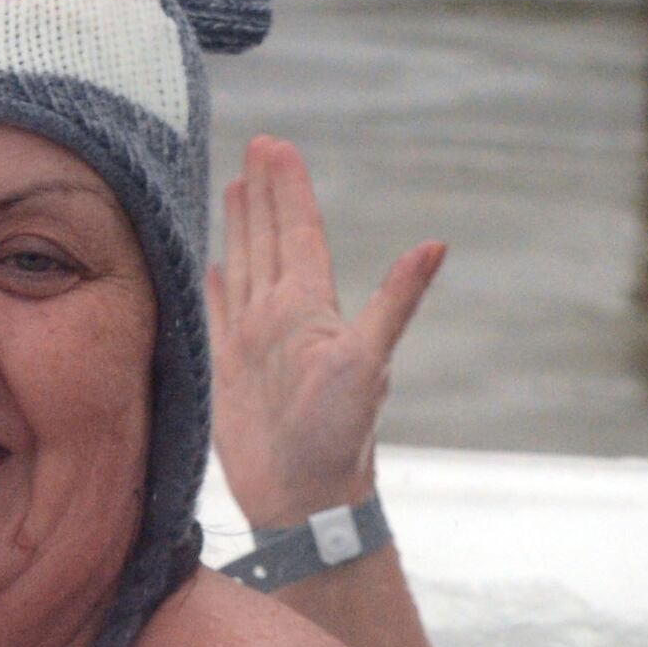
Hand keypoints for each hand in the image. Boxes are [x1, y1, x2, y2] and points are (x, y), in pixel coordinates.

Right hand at [208, 134, 442, 532]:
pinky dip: (215, 286)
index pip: (298, 231)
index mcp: (311, 306)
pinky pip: (219, 314)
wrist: (307, 501)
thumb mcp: (369, 363)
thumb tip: (435, 246)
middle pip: (270, 238)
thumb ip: (396, 301)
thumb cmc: (340, 437)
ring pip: (245, 267)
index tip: (275, 145)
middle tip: (258, 145)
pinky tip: (212, 266)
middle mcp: (283, 316)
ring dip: (241, 229)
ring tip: (234, 187)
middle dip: (263, 193)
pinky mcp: (231, 370)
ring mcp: (256, 342)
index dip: (287, 188)